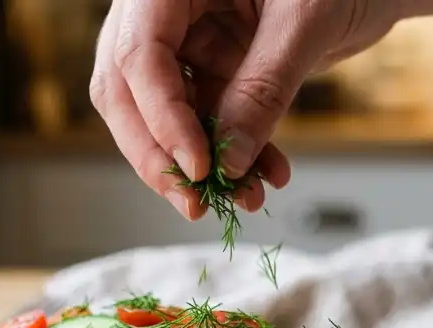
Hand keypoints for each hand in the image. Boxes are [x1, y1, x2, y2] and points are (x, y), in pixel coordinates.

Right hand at [90, 0, 397, 219]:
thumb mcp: (304, 22)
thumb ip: (263, 88)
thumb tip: (227, 161)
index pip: (138, 54)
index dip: (161, 116)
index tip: (198, 166)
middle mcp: (164, 9)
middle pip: (128, 92)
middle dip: (159, 155)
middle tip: (193, 202)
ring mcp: (187, 39)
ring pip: (166, 116)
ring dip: (202, 164)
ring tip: (244, 197)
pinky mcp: (213, 65)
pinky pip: (208, 120)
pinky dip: (234, 152)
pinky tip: (265, 174)